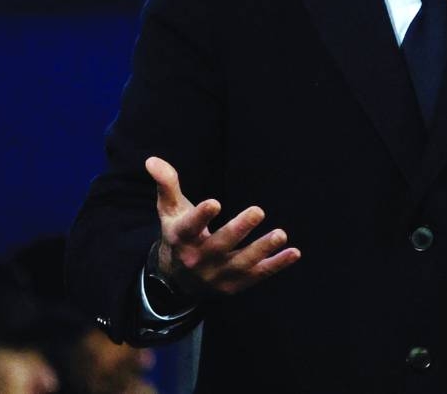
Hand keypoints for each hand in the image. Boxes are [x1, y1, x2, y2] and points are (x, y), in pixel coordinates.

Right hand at [145, 156, 300, 296]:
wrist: (177, 281)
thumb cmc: (179, 234)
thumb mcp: (169, 210)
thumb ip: (166, 184)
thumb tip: (153, 160)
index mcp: (182, 238)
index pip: (190, 227)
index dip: (201, 216)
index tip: (215, 202)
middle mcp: (198, 259)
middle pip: (220, 245)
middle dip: (239, 229)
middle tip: (258, 210)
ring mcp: (217, 275)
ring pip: (242, 263)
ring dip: (262, 249)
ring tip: (281, 234)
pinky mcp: (234, 285)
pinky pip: (257, 276)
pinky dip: (276, 265)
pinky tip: (294, 252)